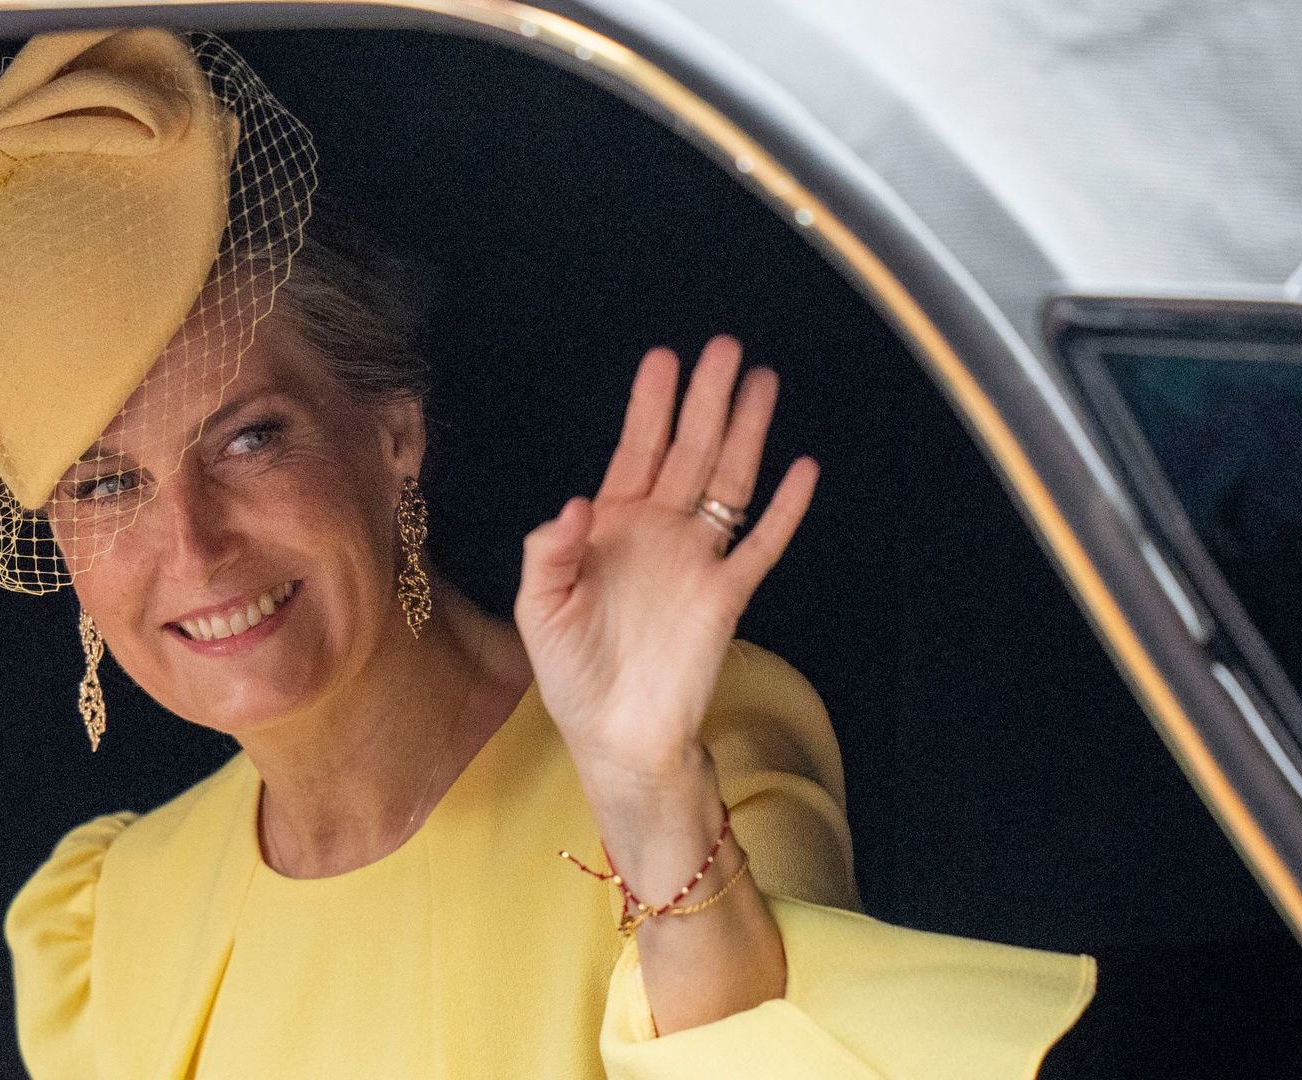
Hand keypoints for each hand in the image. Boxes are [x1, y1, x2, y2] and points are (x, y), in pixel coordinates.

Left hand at [513, 336, 817, 801]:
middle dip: (705, 401)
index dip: (649, 407)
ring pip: (728, 482)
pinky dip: (783, 508)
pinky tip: (802, 469)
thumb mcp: (540, 608)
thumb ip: (549, 552)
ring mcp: (697, 560)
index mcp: (610, 527)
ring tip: (763, 384)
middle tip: (724, 349)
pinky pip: (761, 543)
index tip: (664, 359)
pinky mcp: (728, 595)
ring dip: (745, 434)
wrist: (617, 735)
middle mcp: (658, 533)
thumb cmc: (571, 673)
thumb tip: (574, 503)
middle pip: (688, 452)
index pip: (634, 452)